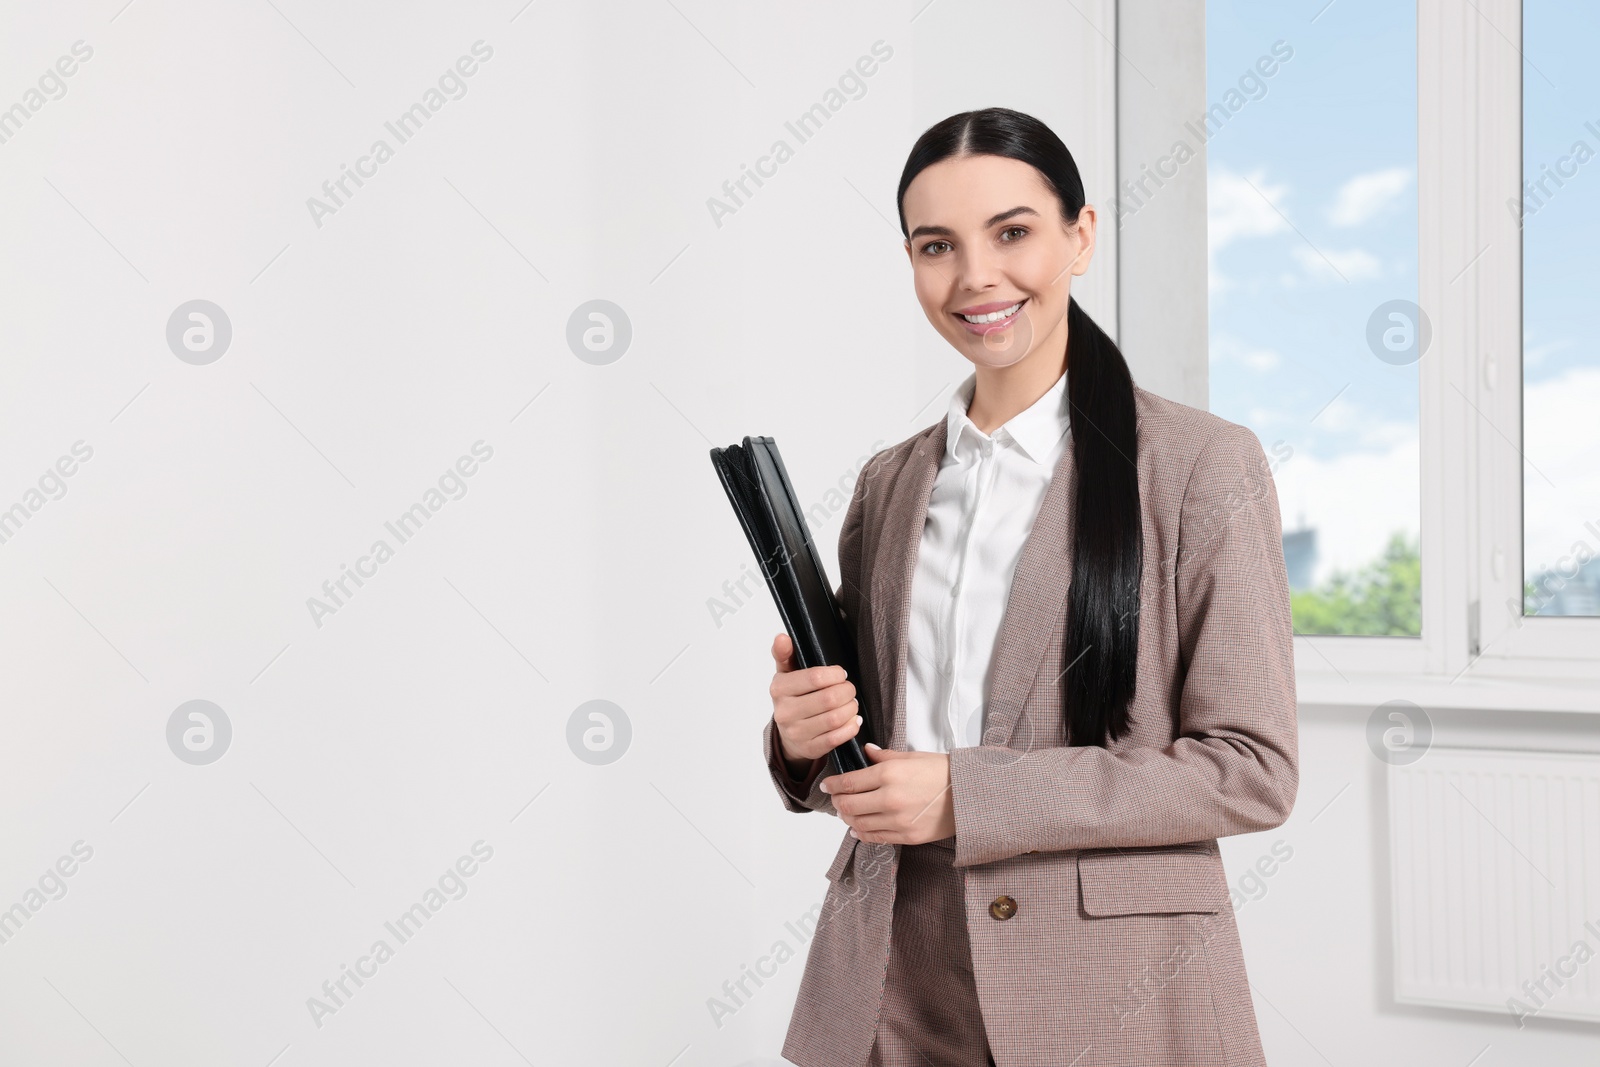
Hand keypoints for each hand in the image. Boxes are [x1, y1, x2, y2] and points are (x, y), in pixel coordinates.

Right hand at [769, 633, 859, 777]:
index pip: (815, 678)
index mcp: (779, 688)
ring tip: (851, 703)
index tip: (840, 674)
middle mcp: (784, 712)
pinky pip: (837, 738)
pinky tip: (852, 720)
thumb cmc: (793, 697)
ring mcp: (797, 733)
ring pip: (835, 718)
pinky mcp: (810, 748)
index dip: (835, 674)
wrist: (788, 733)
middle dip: (847, 691)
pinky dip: (851, 727)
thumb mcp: (786, 673)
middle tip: (849, 689)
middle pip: (829, 698)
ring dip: (851, 708)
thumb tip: (782, 637)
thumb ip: (784, 653)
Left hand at [822, 742, 954, 844]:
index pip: (849, 782)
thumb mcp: (912, 757)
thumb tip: (866, 752)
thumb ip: (884, 757)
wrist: (969, 795)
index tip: (827, 785)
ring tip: (846, 812)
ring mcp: (897, 820)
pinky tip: (857, 828)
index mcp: (889, 774)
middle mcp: (890, 798)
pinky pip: (875, 838)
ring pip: (858, 823)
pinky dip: (861, 833)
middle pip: (849, 805)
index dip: (833, 785)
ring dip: (847, 818)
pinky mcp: (906, 836)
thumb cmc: (943, 773)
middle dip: (837, 802)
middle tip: (836, 798)